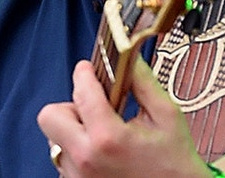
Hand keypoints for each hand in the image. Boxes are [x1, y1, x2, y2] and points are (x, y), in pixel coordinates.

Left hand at [37, 57, 208, 176]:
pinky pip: (64, 160)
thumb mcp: (167, 117)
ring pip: (55, 139)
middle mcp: (85, 159)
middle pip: (50, 117)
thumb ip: (144, 83)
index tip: (87, 69)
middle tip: (93, 109)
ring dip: (74, 131)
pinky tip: (103, 154)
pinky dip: (78, 152)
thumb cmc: (174, 166)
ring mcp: (77, 177)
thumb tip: (130, 59)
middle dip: (69, 106)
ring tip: (103, 136)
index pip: (81, 92)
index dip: (84, 73)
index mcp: (108, 138)